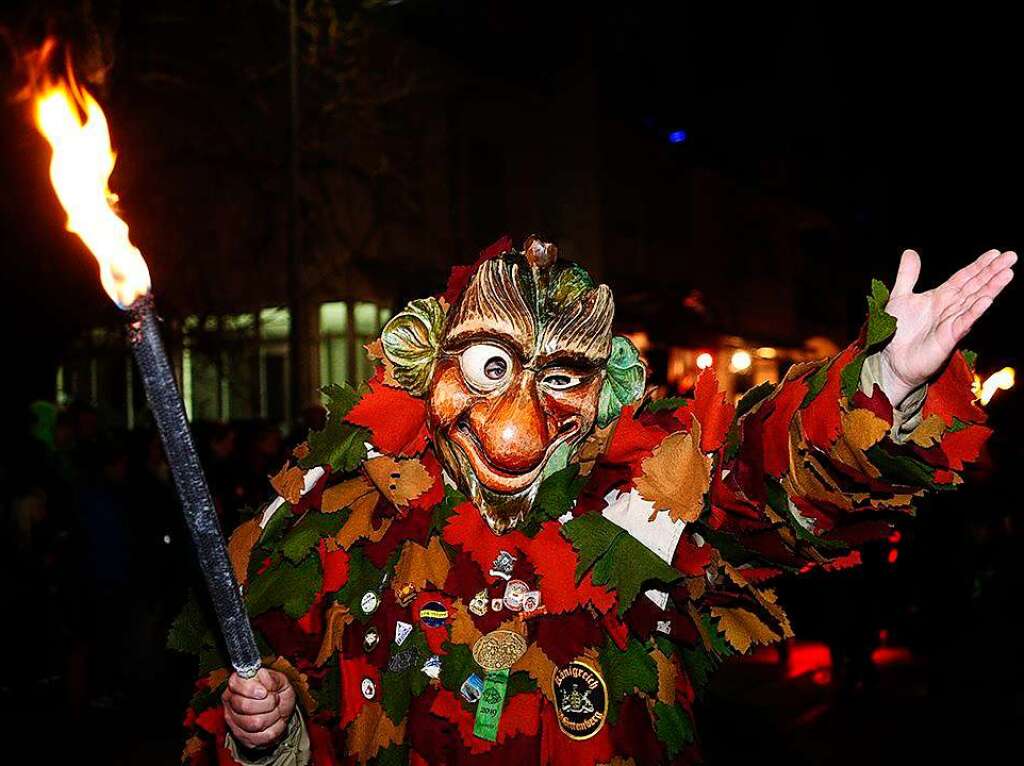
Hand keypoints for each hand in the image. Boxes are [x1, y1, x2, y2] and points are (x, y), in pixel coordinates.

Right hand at [222, 668, 296, 750]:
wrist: (282, 710)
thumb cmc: (278, 692)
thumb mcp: (280, 680)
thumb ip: (271, 677)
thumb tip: (262, 674)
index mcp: (236, 684)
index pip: (236, 685)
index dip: (251, 689)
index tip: (264, 692)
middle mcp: (231, 702)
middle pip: (244, 706)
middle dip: (267, 703)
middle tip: (275, 700)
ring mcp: (235, 722)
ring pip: (254, 723)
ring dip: (272, 716)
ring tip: (276, 711)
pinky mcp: (243, 737)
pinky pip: (260, 737)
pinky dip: (274, 729)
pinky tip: (275, 722)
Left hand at [879, 248, 1014, 404]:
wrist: (891, 360)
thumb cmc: (897, 331)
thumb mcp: (900, 297)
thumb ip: (907, 275)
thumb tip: (910, 252)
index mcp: (941, 297)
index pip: (964, 278)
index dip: (979, 266)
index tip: (996, 253)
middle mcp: (950, 308)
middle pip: (975, 287)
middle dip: (993, 272)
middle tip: (1012, 256)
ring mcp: (951, 323)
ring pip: (975, 302)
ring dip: (991, 288)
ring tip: (1007, 274)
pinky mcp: (948, 338)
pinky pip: (963, 323)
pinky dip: (974, 312)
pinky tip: (987, 300)